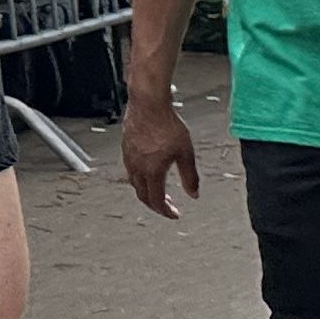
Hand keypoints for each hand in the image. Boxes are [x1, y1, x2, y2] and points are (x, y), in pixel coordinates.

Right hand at [120, 91, 198, 219]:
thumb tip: (194, 194)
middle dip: (155, 204)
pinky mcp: (125, 147)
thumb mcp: (186, 153)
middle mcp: (137, 167)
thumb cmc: (167, 124)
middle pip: (142, 195)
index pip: (156, 200)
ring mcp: (129, 157)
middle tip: (167, 206)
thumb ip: (190, 177)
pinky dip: (140, 178)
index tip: (174, 214)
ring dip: (147, 191)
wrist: (148, 103)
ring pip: (134, 183)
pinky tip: (149, 170)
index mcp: (152, 171)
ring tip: (158, 189)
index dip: (166, 211)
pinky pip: (130, 170)